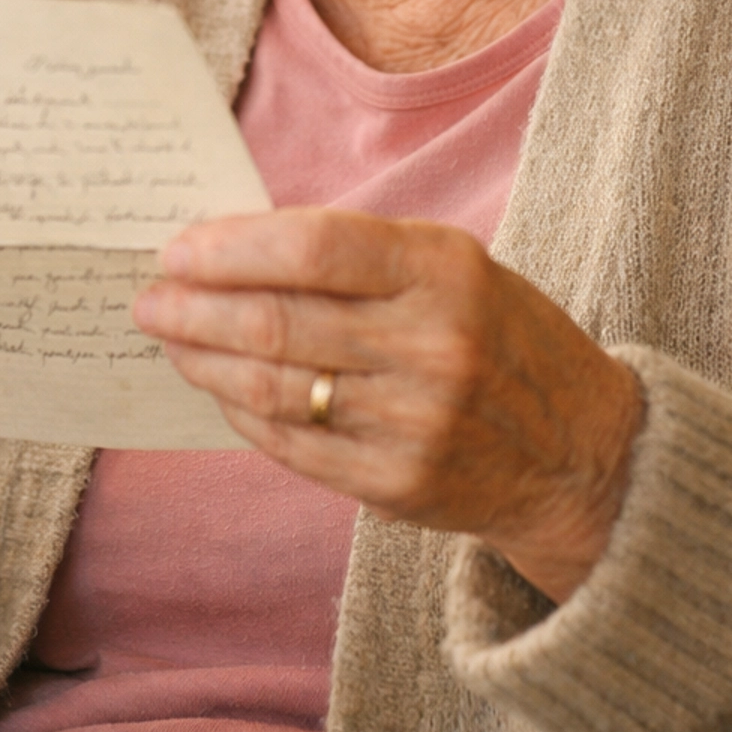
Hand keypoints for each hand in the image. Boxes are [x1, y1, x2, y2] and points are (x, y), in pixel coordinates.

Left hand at [134, 208, 642, 601]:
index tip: (178, 248)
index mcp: (444, 270)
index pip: (311, 248)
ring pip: (271, 387)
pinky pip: (290, 445)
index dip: (230, 248)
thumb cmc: (501, 335)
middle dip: (194, 308)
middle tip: (149, 298)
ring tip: (171, 340)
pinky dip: (242, 413)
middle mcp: (430, 345)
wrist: (581, 448)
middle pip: (276, 322)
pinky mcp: (394, 484)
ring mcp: (412, 422)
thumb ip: (357, 255)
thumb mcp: (452, 266)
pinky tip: (220, 390)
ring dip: (204, 361)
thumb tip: (235, 248)